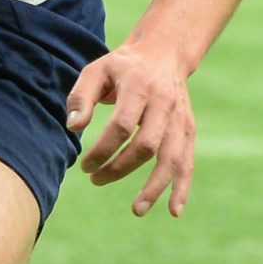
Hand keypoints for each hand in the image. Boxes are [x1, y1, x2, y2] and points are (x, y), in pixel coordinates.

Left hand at [66, 43, 195, 216]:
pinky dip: (183, 186)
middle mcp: (164, 103)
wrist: (163, 52)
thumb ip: (81, 97)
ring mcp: (180, 118)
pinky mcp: (189, 129)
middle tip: (96, 180)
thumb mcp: (96, 70)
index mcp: (139, 87)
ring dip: (155, 186)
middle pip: (147, 145)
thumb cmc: (122, 66)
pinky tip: (174, 211)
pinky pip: (188, 161)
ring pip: (172, 157)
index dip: (102, 150)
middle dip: (121, 168)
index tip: (85, 166)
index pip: (121, 125)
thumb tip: (73, 128)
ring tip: (138, 210)